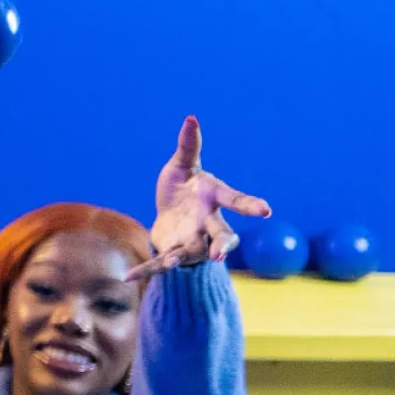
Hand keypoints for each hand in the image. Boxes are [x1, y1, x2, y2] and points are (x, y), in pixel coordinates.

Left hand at [133, 116, 269, 279]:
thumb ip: (189, 146)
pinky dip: (146, 270)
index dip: (251, 205)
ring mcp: (193, 241)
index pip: (235, 201)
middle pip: (222, 236)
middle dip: (223, 244)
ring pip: (193, 253)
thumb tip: (191, 117)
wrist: (170, 212)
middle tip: (221, 253)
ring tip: (170, 263)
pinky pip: (160, 263)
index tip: (266, 210)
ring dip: (181, 258)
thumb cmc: (182, 185)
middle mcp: (208, 224)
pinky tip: (127, 277)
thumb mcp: (182, 165)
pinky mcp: (173, 252)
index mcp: (214, 198)